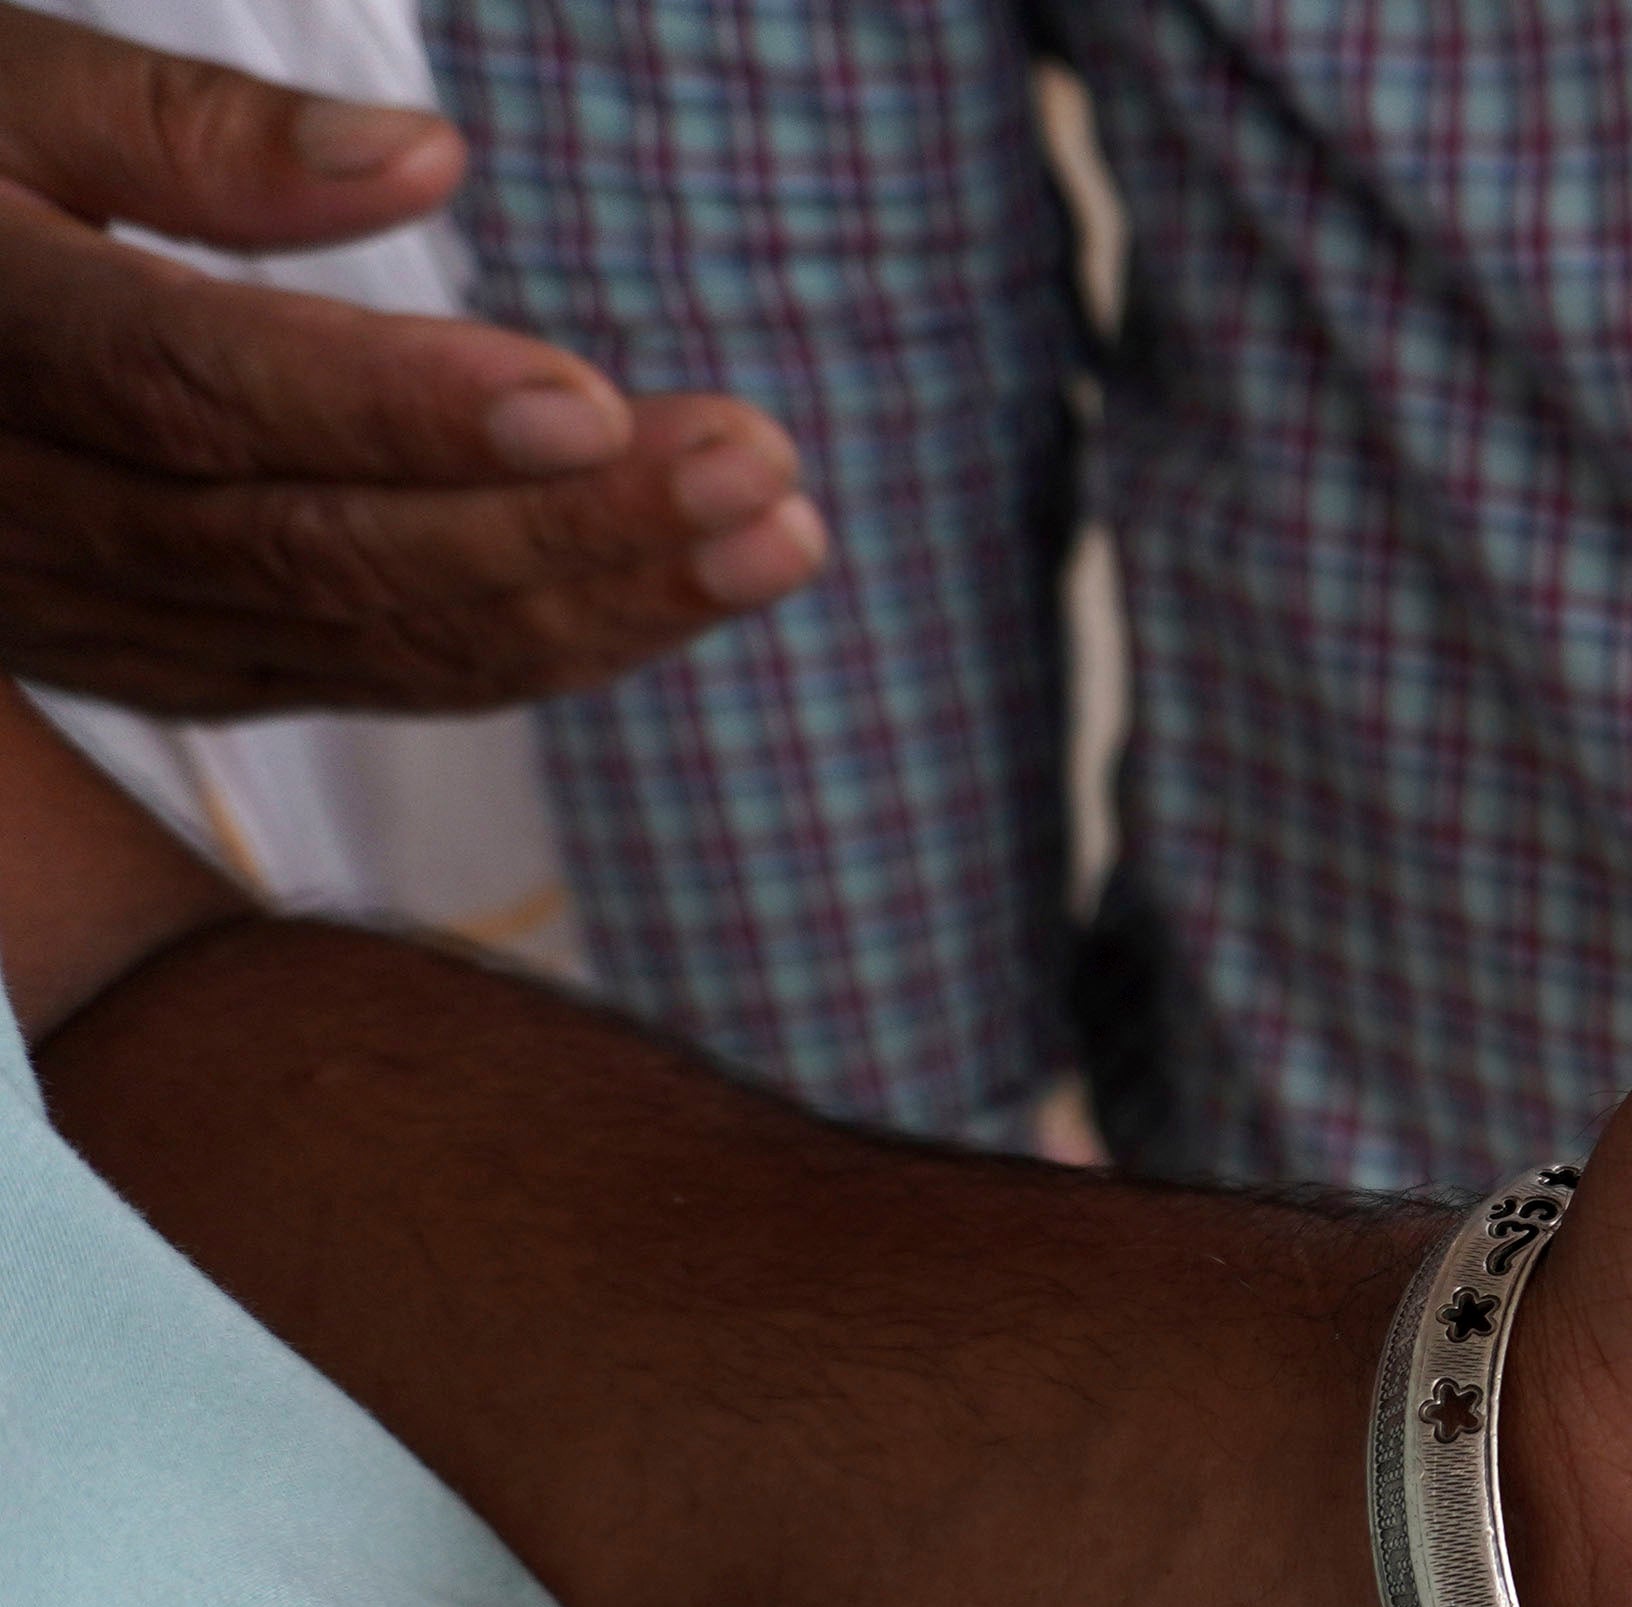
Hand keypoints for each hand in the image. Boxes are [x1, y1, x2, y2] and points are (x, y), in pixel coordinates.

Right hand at [0, 3, 823, 716]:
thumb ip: (185, 128)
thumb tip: (426, 162)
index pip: (189, 387)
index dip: (394, 410)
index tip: (590, 403)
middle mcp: (5, 507)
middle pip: (307, 544)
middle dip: (557, 524)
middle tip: (765, 472)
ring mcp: (70, 608)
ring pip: (352, 638)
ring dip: (585, 604)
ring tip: (779, 536)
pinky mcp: (142, 658)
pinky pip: (348, 677)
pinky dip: (521, 649)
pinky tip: (670, 595)